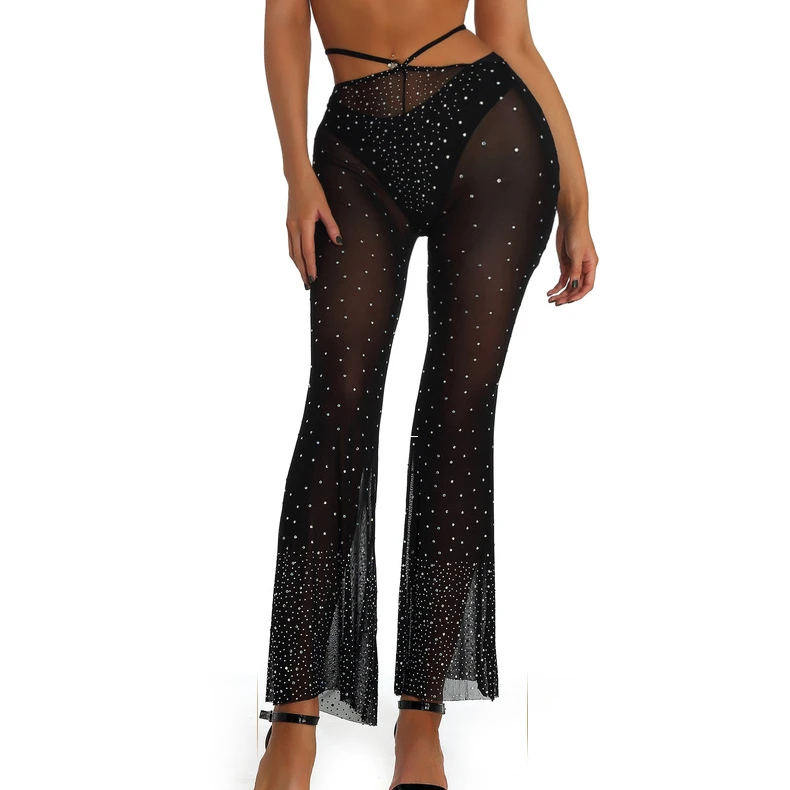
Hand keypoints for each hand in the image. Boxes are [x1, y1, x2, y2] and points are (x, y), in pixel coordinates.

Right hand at [286, 169, 342, 288]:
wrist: (297, 178)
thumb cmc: (313, 191)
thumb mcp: (325, 208)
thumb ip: (332, 226)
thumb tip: (338, 242)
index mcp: (304, 225)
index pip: (308, 252)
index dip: (310, 267)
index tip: (313, 279)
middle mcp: (294, 228)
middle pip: (297, 256)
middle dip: (302, 271)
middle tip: (308, 286)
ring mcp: (289, 227)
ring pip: (292, 252)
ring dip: (297, 266)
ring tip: (303, 277)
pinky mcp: (288, 224)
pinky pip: (290, 245)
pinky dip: (295, 256)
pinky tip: (299, 261)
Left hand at [547, 211, 597, 305]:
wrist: (570, 222)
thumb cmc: (577, 234)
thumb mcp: (576, 254)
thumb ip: (575, 271)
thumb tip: (574, 285)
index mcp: (591, 266)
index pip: (587, 285)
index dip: (579, 294)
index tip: (569, 300)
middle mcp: (583, 268)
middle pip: (576, 287)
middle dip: (567, 296)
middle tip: (557, 302)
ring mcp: (574, 267)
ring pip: (569, 285)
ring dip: (561, 293)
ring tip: (551, 300)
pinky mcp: (565, 264)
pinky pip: (562, 279)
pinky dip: (557, 286)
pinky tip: (550, 292)